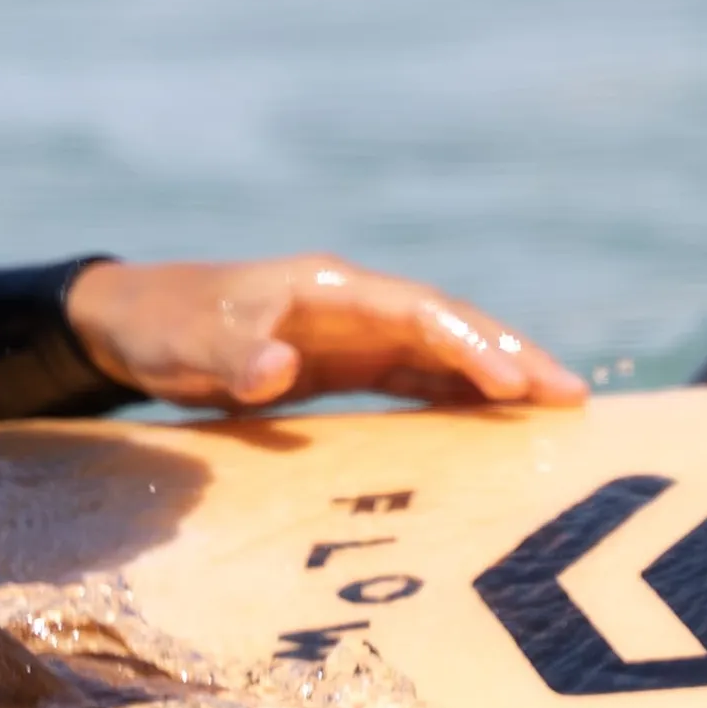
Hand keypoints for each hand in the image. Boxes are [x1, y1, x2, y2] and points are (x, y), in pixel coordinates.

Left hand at [64, 255, 587, 411]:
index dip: (468, 345)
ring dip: (500, 372)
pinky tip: (499, 419)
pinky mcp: (349, 360)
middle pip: (451, 324)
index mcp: (330, 288)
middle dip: (512, 354)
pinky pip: (420, 373)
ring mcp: (357, 331)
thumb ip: (234, 354)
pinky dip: (462, 390)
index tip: (513, 384)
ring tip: (561, 405)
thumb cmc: (165, 328)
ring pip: (445, 347)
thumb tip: (277, 368)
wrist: (134, 321)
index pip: (419, 313)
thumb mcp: (189, 346)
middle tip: (572, 396)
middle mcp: (357, 303)